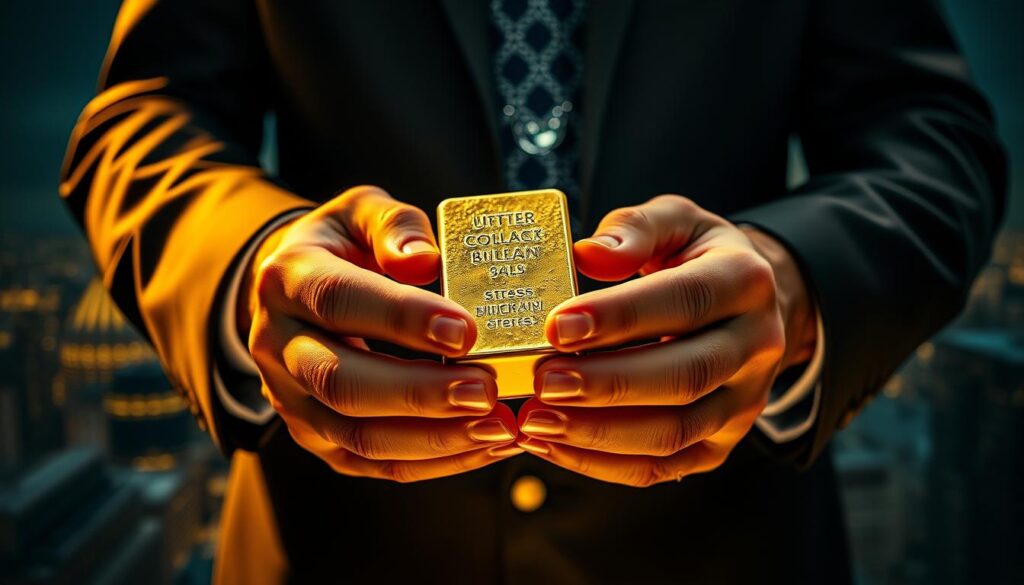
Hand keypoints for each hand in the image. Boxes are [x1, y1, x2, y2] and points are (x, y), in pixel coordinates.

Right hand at [245, 186, 521, 482]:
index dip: (402, 318)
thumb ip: (394, 226)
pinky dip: (433, 462)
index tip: (466, 331)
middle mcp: (277, 345)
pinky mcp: (315, 437)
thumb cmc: (343, 246)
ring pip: (356, 436)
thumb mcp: (361, 212)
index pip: (340, 301)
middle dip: (420, 393)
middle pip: (341, 382)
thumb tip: (424, 260)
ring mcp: (291, 399)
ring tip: (497, 427)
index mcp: (288, 280)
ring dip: (433, 439)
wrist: (295, 293)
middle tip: (487, 391)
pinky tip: (484, 446)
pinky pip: (372, 464)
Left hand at [516, 195, 816, 485]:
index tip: (557, 327)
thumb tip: (587, 254)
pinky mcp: (721, 443)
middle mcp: (756, 345)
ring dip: (599, 433)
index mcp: (745, 280)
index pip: (685, 301)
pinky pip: (664, 467)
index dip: (620, 317)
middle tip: (542, 382)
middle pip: (684, 377)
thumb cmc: (694, 256)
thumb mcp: (673, 220)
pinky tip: (554, 445)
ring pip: (674, 432)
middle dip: (606, 385)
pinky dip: (604, 464)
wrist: (746, 304)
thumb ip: (633, 230)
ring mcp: (743, 402)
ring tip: (537, 421)